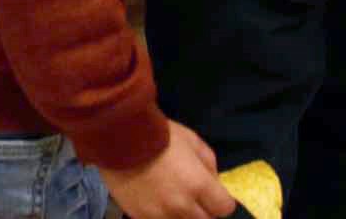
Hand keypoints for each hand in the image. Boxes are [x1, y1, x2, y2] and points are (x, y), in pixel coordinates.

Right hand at [103, 120, 235, 218]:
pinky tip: (158, 203)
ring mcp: (160, 216)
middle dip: (205, 210)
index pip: (224, 208)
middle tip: (195, 196)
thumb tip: (214, 183)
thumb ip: (209, 164)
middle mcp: (182, 206)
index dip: (221, 200)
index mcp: (198, 185)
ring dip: (184, 215)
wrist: (120, 138)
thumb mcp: (193, 140)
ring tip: (175, 200)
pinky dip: (164, 216)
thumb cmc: (159, 134)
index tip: (215, 194)